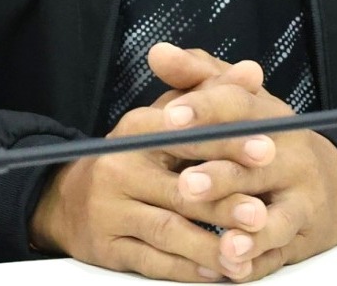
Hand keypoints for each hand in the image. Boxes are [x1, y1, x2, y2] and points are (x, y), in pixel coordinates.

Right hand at [28, 45, 275, 280]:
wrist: (69, 199)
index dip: (227, 142)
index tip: (267, 150)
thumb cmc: (134, 156)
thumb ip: (210, 93)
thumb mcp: (165, 117)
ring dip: (210, 245)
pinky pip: (152, 262)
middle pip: (179, 190)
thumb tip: (252, 71)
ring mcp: (109, 210)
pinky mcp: (106, 248)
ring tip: (246, 253)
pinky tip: (215, 271)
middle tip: (261, 213)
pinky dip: (186, 269)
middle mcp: (118, 168)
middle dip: (224, 203)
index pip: (185, 134)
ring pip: (168, 231)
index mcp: (136, 129)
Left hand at [166, 78, 336, 281]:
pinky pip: (278, 253)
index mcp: (268, 115)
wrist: (327, 184)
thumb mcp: (235, 100)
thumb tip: (158, 52)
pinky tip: (234, 269)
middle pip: (255, 165)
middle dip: (221, 176)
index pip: (236, 107)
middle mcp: (289, 155)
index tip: (169, 118)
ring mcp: (300, 198)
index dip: (202, 111)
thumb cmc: (265, 138)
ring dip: (248, 228)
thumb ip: (195, 76)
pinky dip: (256, 262)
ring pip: (276, 216)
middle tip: (186, 184)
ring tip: (223, 241)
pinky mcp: (300, 237)